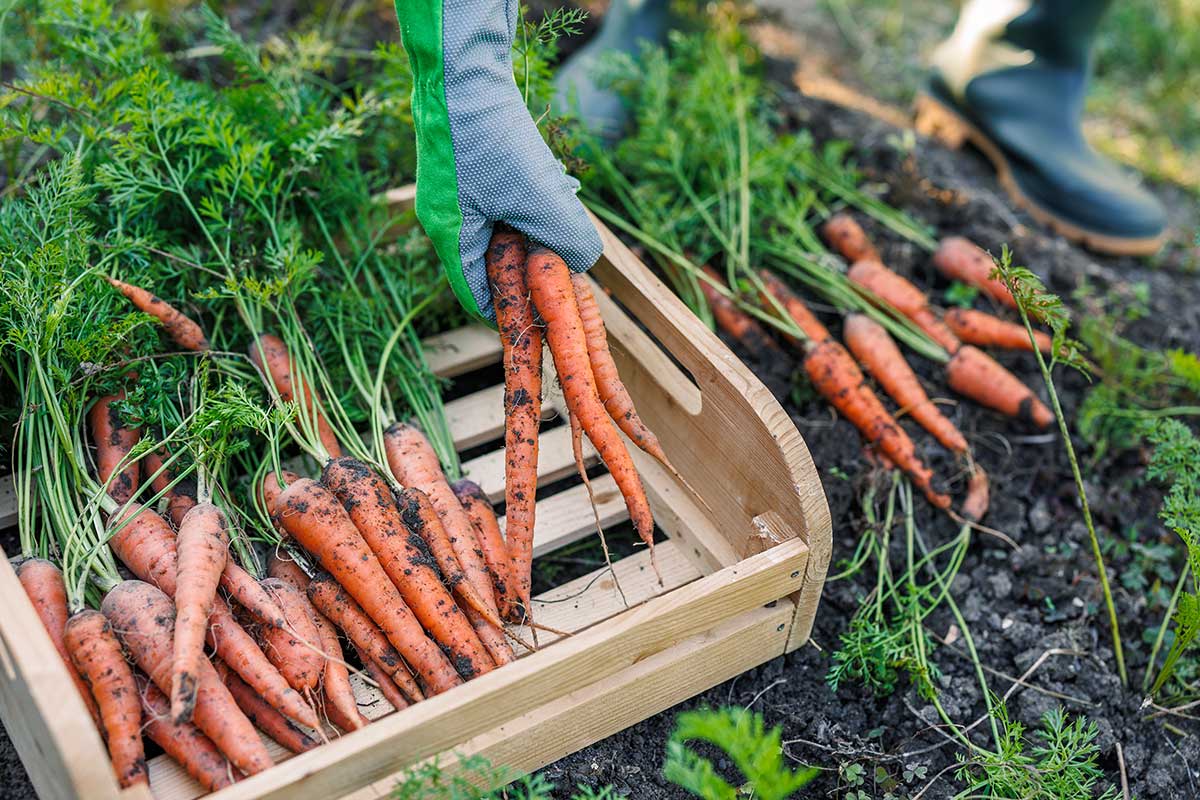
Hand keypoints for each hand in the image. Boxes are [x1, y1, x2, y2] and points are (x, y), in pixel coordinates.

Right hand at [396, 0, 602, 321]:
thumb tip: (584, 262)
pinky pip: (499, 197)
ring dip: (534, 224)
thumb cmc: (489, 135)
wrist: (462, 67)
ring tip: (559, 207)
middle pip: (491, 260)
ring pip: (500, 225)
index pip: (475, 295)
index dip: (510, 309)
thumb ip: (567, 238)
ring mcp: (451, 189)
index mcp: (450, 236)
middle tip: (562, 255)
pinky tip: (549, 179)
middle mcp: (444, 216)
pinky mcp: (464, 163)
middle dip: (530, 259)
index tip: (543, 312)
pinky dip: (526, 198)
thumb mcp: (539, 196)